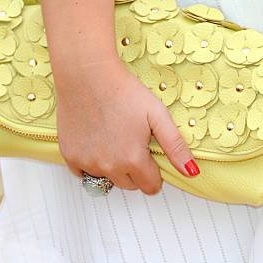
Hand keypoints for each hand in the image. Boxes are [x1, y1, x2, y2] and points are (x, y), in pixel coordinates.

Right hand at [53, 55, 198, 194]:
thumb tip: (192, 171)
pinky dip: (91, 163)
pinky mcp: (70, 156)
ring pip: (107, 179)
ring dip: (113, 167)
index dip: (155, 173)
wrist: (88, 75)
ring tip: (115, 138)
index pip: (150, 187)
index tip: (151, 156)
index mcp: (133, 159)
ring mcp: (87, 163)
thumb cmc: (124, 91)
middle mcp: (109, 167)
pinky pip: (83, 173)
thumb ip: (176, 147)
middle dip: (135, 171)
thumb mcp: (158, 115)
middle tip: (133, 142)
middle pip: (129, 185)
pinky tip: (97, 142)